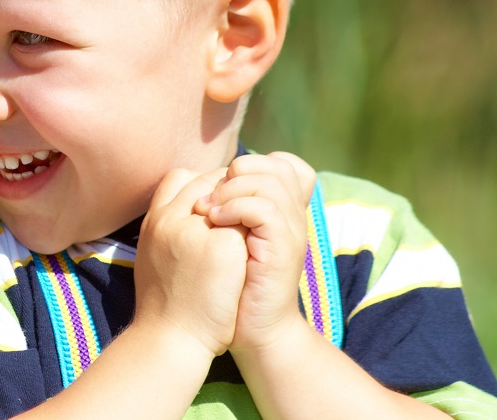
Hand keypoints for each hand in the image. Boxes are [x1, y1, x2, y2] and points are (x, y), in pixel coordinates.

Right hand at [131, 167, 249, 359]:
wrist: (171, 339)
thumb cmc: (165, 304)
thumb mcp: (154, 256)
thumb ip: (168, 229)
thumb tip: (193, 210)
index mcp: (154, 219)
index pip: (181, 177)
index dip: (206, 185)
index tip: (220, 204)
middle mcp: (172, 218)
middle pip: (209, 181)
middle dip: (231, 192)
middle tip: (243, 214)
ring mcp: (197, 230)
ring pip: (231, 196)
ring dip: (242, 210)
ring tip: (249, 232)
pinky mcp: (224, 245)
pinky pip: (246, 220)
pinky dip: (252, 231)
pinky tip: (255, 250)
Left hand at [200, 151, 316, 356]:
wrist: (253, 331)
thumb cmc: (235, 288)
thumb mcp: (231, 241)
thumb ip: (230, 210)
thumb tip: (203, 181)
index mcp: (284, 212)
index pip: (283, 163)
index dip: (252, 164)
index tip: (220, 186)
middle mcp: (293, 218)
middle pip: (278, 166)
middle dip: (238, 172)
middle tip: (210, 197)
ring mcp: (292, 233)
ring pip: (270, 183)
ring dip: (232, 189)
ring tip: (208, 210)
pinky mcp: (284, 250)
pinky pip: (265, 210)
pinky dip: (235, 208)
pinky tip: (214, 221)